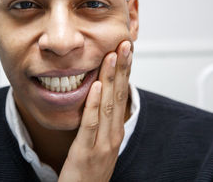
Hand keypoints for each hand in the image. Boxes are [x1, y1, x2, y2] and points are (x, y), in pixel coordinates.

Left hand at [58, 41, 132, 181]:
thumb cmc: (89, 171)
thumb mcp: (99, 143)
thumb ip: (101, 121)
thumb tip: (99, 98)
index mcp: (115, 130)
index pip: (122, 95)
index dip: (125, 72)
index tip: (125, 50)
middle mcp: (113, 134)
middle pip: (119, 95)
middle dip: (122, 68)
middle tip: (125, 44)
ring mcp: (102, 143)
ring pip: (108, 104)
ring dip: (110, 78)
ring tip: (112, 56)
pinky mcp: (87, 151)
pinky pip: (91, 123)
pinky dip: (94, 103)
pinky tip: (96, 85)